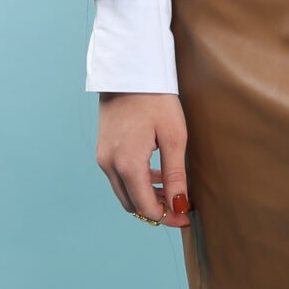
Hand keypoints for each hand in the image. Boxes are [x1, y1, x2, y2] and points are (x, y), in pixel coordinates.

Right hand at [96, 92, 190, 225]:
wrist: (129, 71)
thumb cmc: (156, 99)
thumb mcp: (173, 137)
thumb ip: (175, 175)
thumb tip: (179, 205)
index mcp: (127, 164)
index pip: (145, 207)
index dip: (167, 217)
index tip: (186, 216)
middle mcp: (109, 165)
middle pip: (131, 204)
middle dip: (156, 210)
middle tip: (180, 206)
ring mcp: (102, 157)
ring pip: (124, 192)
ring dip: (145, 197)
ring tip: (171, 191)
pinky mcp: (102, 149)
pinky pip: (118, 177)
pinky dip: (136, 183)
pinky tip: (155, 174)